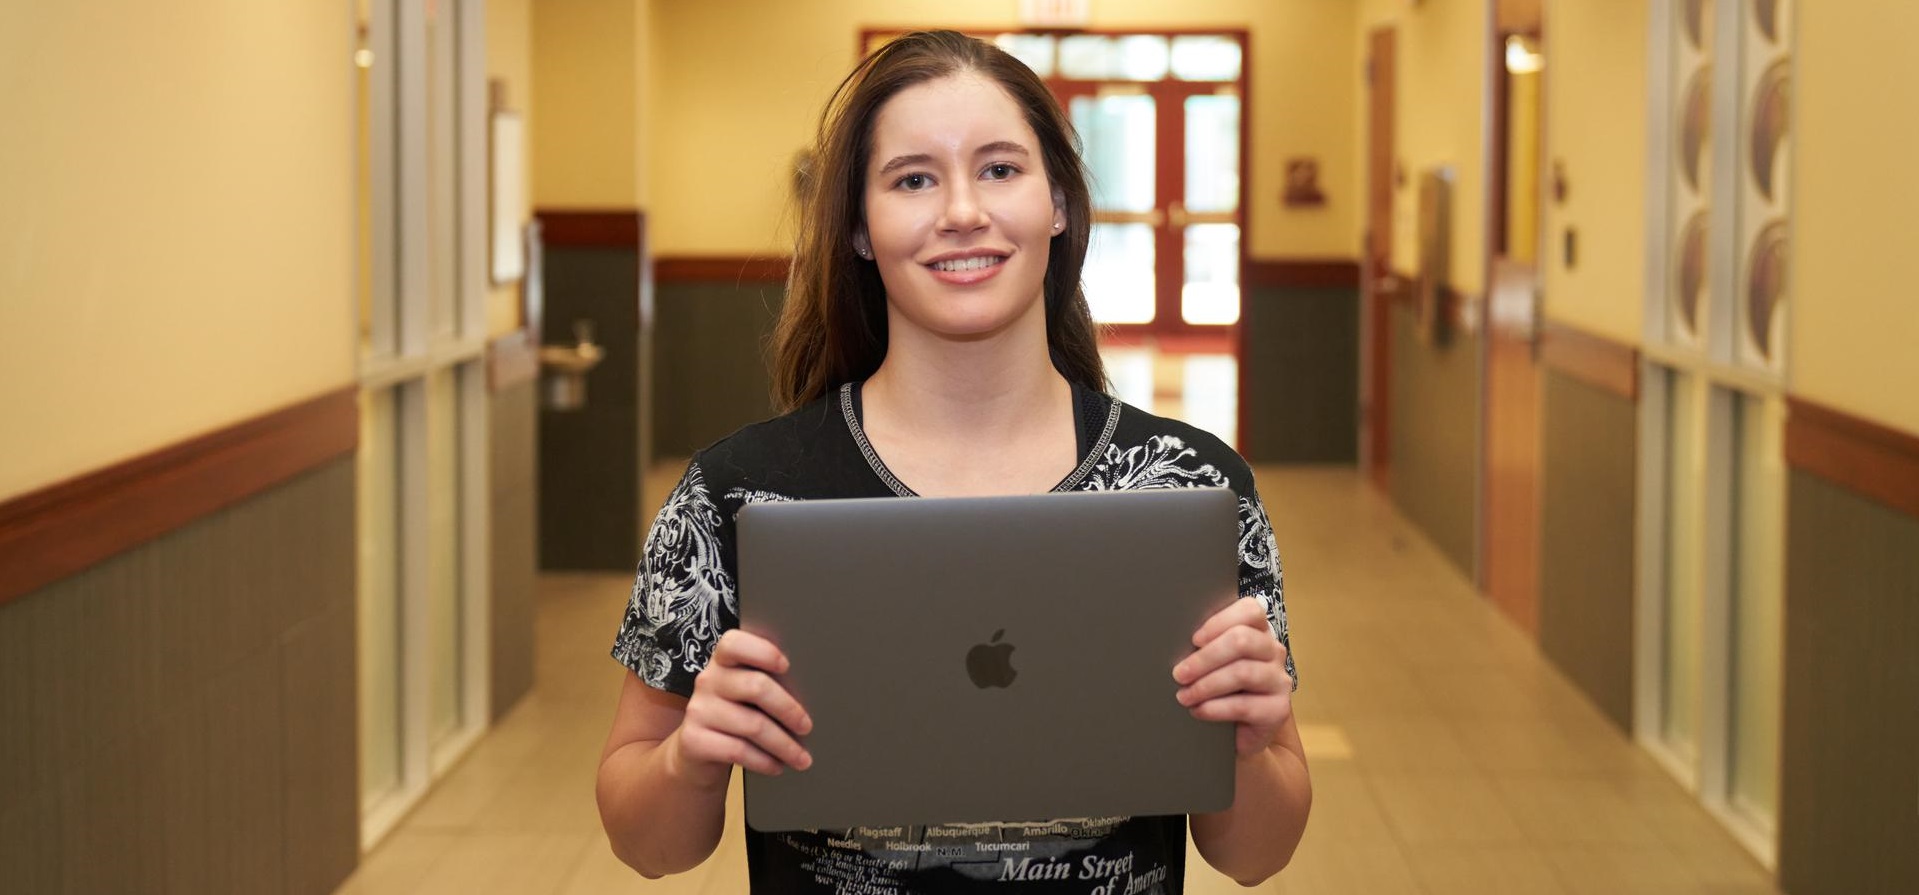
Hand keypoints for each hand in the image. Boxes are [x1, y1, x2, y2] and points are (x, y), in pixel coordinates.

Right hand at [667, 629, 813, 787]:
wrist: (698, 752)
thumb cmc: (735, 717)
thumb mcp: (746, 696)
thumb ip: (767, 685)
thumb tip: (812, 695)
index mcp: (722, 661)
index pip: (734, 644)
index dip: (762, 652)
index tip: (787, 666)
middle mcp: (707, 680)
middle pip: (756, 687)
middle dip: (789, 709)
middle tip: (807, 727)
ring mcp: (698, 710)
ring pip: (752, 725)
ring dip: (783, 745)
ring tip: (801, 758)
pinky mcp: (693, 740)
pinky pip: (737, 750)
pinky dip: (764, 761)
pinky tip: (776, 766)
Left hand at [1172, 597, 1293, 755]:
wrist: (1241, 734)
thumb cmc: (1221, 691)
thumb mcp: (1214, 664)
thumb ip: (1205, 646)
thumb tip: (1174, 640)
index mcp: (1259, 632)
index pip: (1250, 611)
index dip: (1219, 622)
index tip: (1193, 640)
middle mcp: (1273, 651)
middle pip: (1242, 640)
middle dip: (1204, 658)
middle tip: (1179, 674)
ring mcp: (1279, 680)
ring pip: (1242, 672)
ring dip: (1205, 685)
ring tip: (1184, 696)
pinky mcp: (1278, 710)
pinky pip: (1243, 705)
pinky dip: (1214, 708)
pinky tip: (1198, 711)